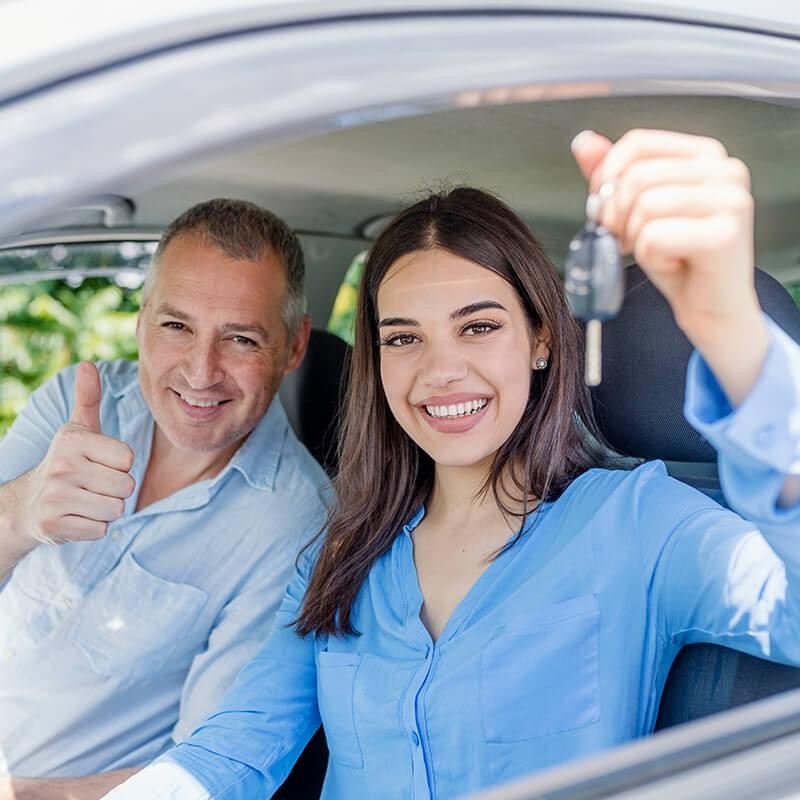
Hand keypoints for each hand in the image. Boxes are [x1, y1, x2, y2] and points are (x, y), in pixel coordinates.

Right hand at [17, 362, 135, 545]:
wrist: (27, 504)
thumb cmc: (67, 462)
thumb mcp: (78, 429)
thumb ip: (88, 399)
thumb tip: (87, 364)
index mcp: (73, 440)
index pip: (128, 459)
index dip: (120, 465)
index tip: (100, 463)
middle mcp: (62, 466)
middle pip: (125, 486)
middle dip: (115, 489)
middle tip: (92, 485)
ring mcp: (55, 496)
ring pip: (116, 510)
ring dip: (106, 509)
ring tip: (85, 500)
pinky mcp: (54, 525)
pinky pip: (101, 530)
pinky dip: (94, 527)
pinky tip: (76, 516)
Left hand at [571, 128, 761, 342]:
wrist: (711, 309)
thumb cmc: (677, 259)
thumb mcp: (637, 211)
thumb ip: (614, 175)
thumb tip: (584, 142)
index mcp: (706, 155)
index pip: (638, 143)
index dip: (607, 178)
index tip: (607, 210)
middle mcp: (726, 170)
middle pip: (636, 176)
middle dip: (616, 216)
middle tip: (628, 241)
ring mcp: (730, 200)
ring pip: (644, 206)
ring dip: (634, 239)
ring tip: (654, 252)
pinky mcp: (726, 234)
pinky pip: (655, 238)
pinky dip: (650, 259)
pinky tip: (672, 265)